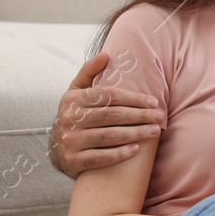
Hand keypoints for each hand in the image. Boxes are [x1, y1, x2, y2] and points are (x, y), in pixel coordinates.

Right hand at [50, 53, 163, 177]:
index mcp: (72, 99)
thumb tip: (106, 55)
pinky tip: (137, 150)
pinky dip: (120, 154)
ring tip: (155, 131)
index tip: (154, 101)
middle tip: (160, 116)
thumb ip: (89, 72)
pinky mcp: (72, 161)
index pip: (109, 96)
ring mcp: (70, 141)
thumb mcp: (75, 92)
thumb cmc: (74, 116)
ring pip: (108, 136)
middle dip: (139, 115)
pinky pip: (100, 158)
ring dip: (135, 133)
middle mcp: (69, 119)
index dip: (133, 98)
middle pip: (111, 115)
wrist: (55, 150)